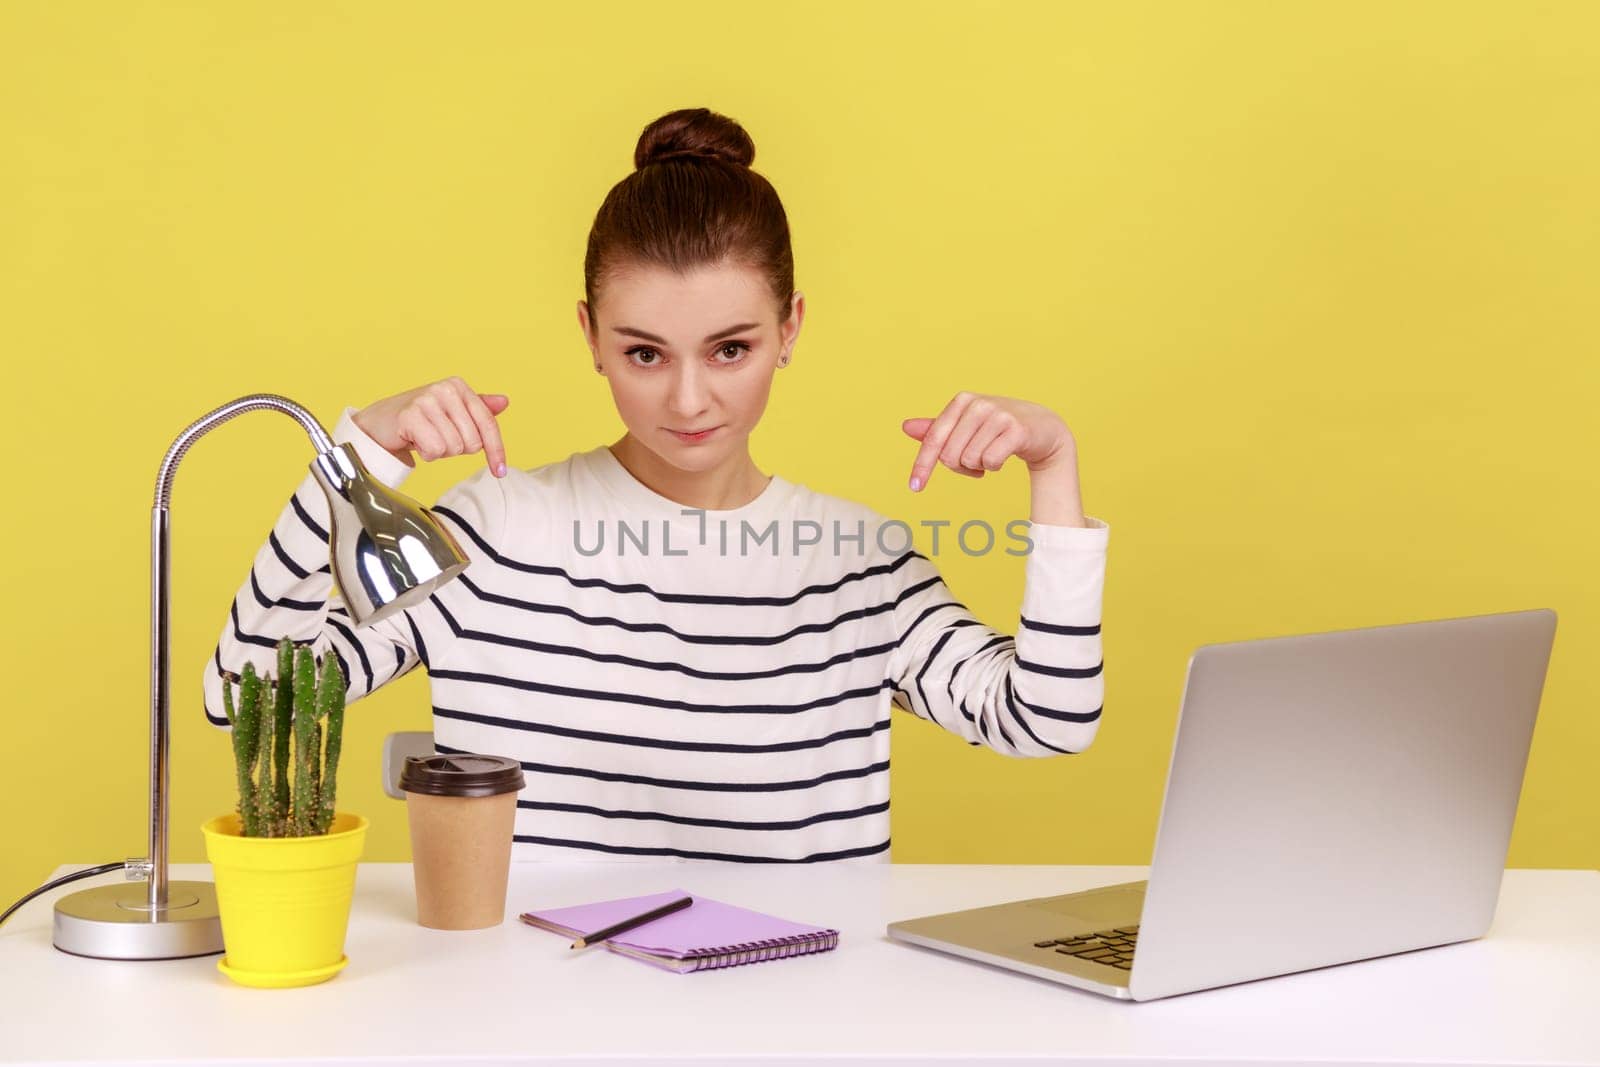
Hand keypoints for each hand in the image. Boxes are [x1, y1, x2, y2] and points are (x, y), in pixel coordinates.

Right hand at [353, 377, 510, 477]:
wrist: (377, 425)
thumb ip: (477, 410)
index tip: (499, 471)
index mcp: (459, 386)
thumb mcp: (451, 414)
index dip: (496, 450)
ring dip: (439, 452)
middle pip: (472, 441)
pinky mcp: (410, 415)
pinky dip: (426, 454)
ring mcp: (427, 400)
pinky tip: (415, 442)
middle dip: (456, 449)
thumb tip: (504, 402)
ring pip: (454, 447)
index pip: (488, 424)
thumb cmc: (418, 421)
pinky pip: (435, 450)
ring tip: (424, 438)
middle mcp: (445, 389)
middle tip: (437, 438)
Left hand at [901, 391, 1073, 491]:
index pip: (934, 439)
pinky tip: (1002, 456)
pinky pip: (990, 462)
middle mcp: (978, 404)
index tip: (915, 487)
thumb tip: (905, 426)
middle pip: (950, 455)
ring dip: (979, 467)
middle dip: (960, 467)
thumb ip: (938, 428)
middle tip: (975, 462)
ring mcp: (998, 415)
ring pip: (970, 460)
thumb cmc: (998, 428)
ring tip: (991, 456)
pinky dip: (994, 467)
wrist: (1043, 428)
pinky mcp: (1016, 429)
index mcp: (961, 400)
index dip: (923, 465)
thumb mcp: (967, 426)